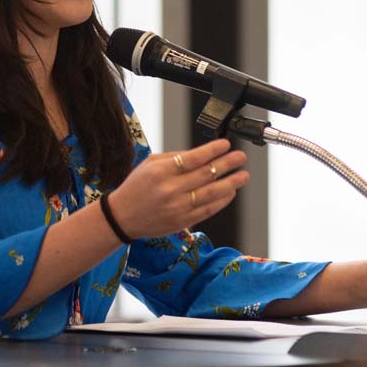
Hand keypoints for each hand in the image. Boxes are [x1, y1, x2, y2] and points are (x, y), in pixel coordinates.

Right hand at [106, 139, 247, 240]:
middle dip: (227, 164)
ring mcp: (178, 207)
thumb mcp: (149, 164)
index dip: (213, 151)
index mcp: (161, 172)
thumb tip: (202, 154)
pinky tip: (230, 192)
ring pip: (211, 193)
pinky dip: (221, 201)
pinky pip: (208, 210)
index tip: (225, 145)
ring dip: (230, 183)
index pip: (193, 158)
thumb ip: (174, 158)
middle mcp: (170, 189)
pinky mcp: (182, 221)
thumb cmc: (136, 188)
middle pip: (206, 174)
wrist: (122, 217)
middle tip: (240, 157)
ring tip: (243, 175)